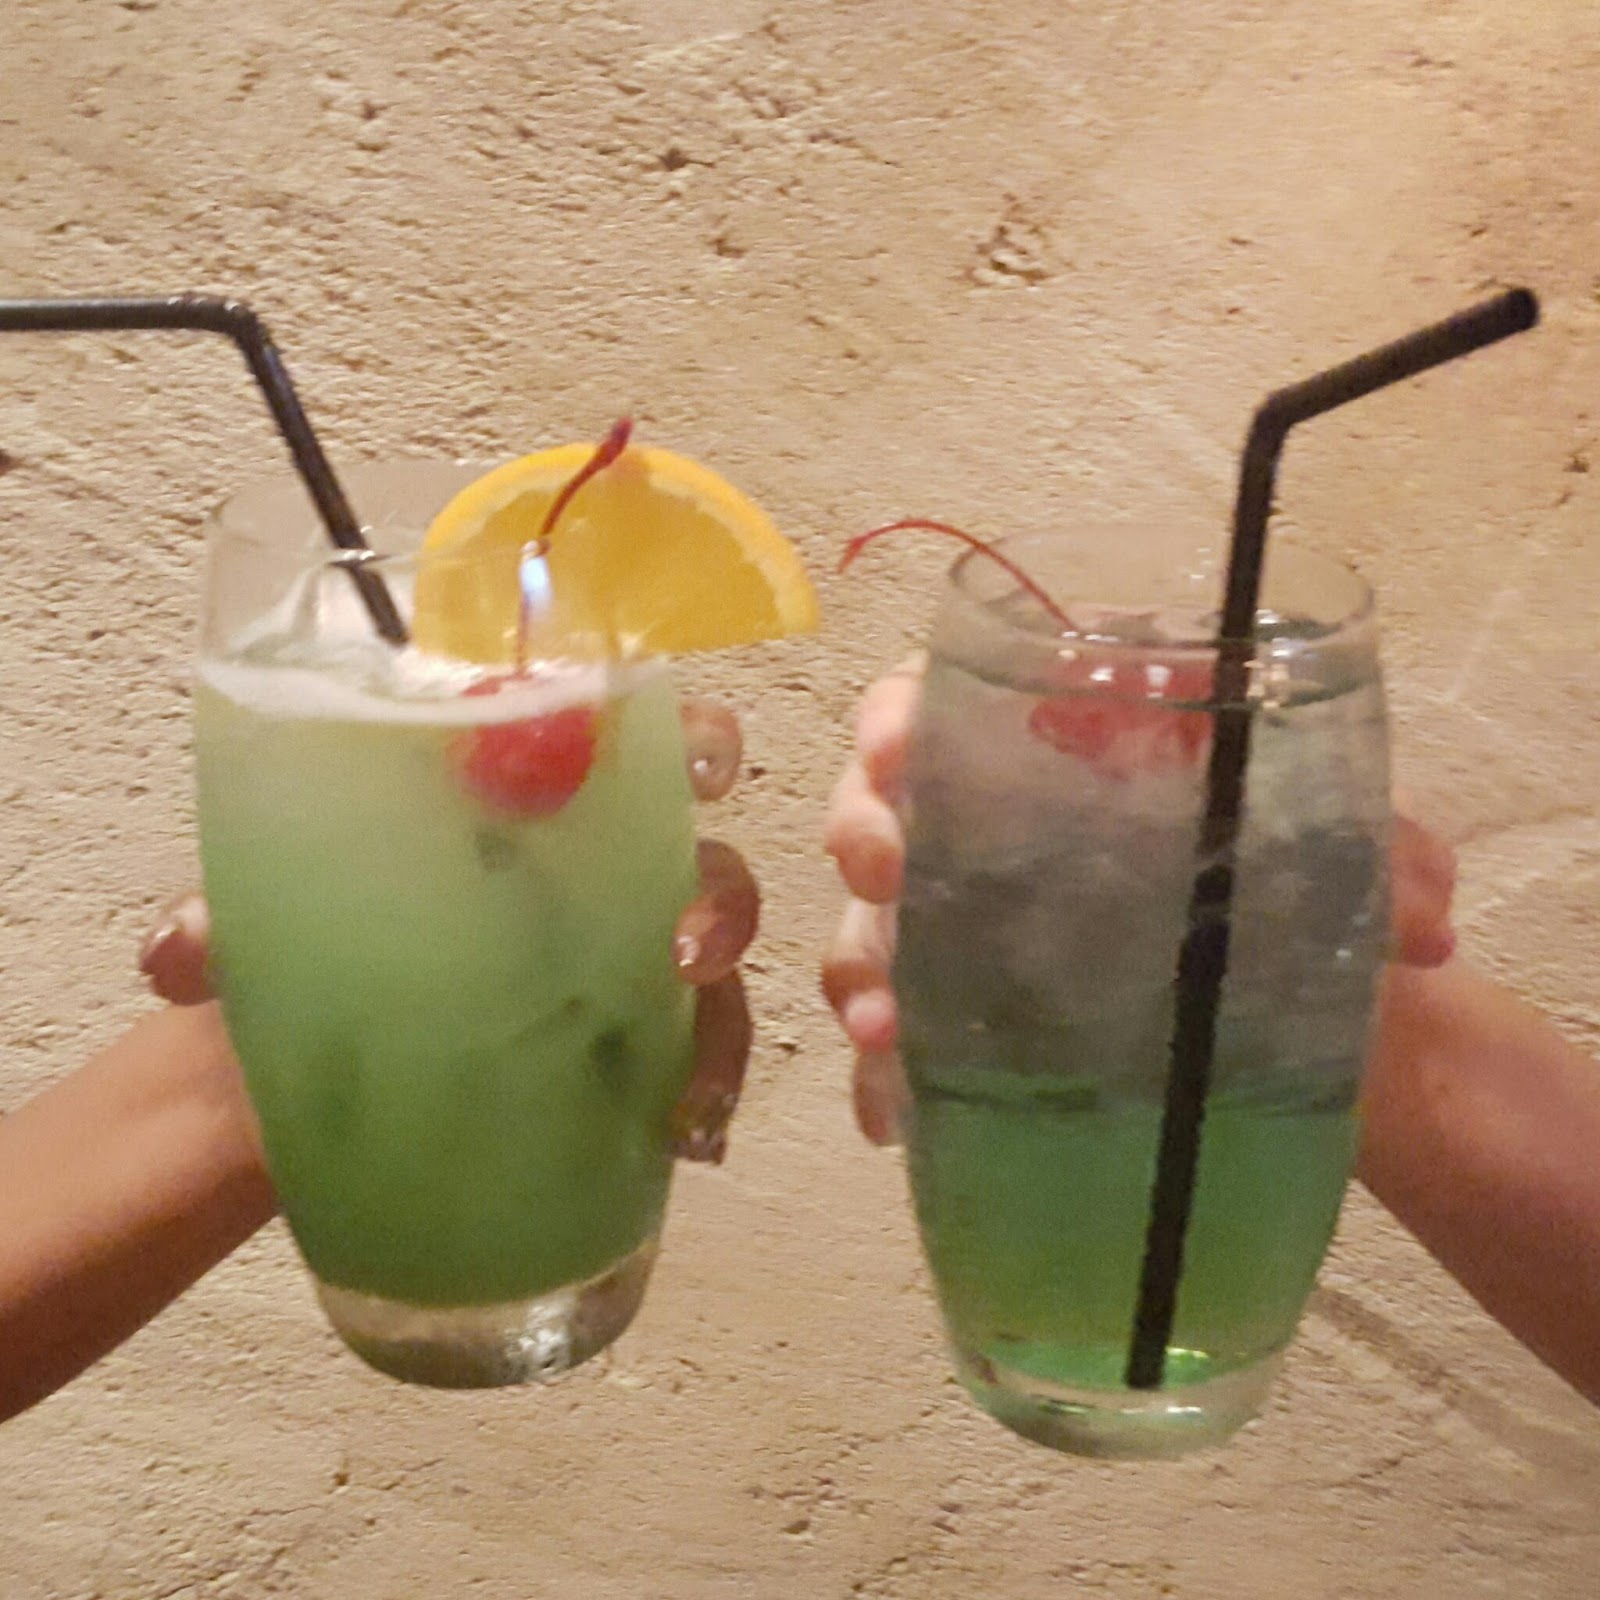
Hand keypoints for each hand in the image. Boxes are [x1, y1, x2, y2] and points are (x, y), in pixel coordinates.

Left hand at [141, 699, 759, 1165]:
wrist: (294, 1078)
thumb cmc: (301, 949)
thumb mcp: (266, 920)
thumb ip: (229, 917)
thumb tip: (179, 953)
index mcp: (525, 799)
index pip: (630, 736)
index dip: (688, 738)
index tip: (698, 767)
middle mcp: (596, 870)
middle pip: (703, 853)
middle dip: (721, 898)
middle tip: (684, 952)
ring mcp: (618, 962)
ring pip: (715, 969)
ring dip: (718, 1023)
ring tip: (687, 1097)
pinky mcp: (623, 1049)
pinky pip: (689, 1059)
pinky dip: (700, 1096)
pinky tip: (683, 1142)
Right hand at [822, 656, 1458, 1145]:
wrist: (1307, 1026)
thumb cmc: (1304, 903)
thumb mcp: (1346, 857)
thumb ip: (1388, 858)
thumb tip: (1423, 917)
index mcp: (1064, 752)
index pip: (949, 700)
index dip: (901, 713)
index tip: (897, 745)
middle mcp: (992, 833)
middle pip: (879, 804)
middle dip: (862, 829)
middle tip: (889, 868)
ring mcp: (967, 933)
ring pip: (871, 925)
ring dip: (862, 969)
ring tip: (889, 1027)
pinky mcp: (966, 1026)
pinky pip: (897, 1043)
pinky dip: (882, 1076)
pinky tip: (889, 1116)